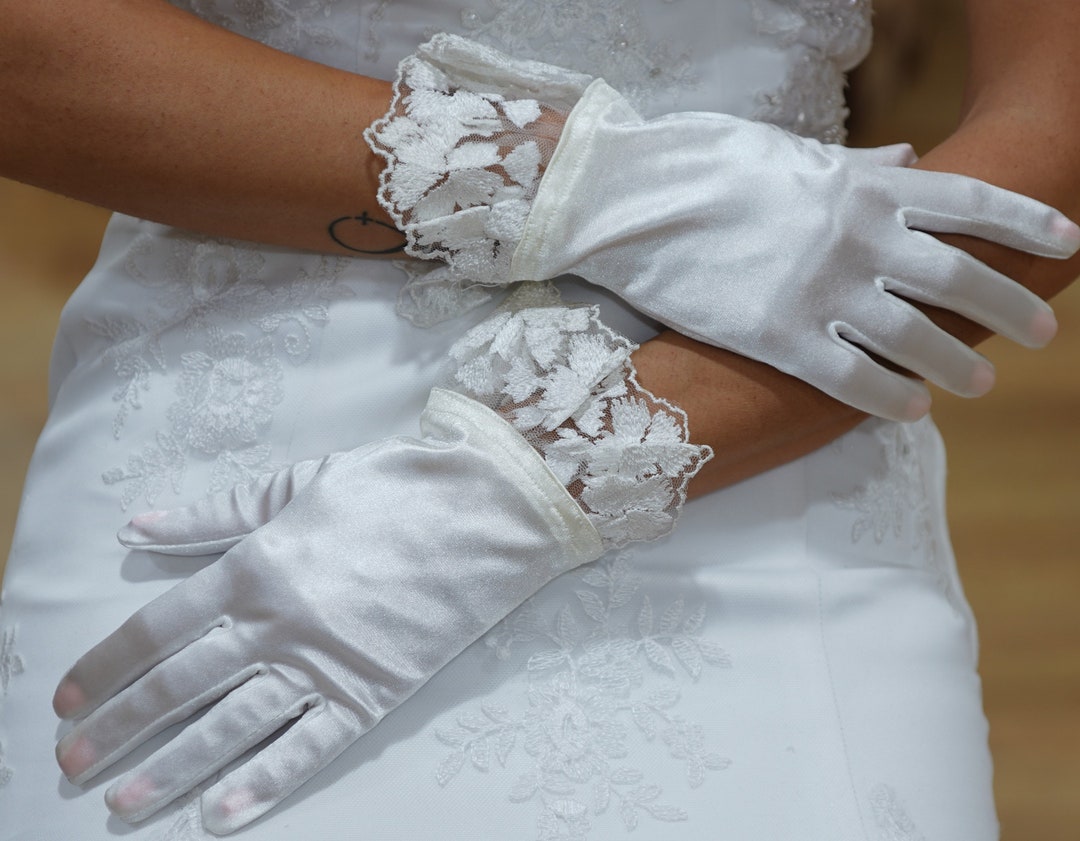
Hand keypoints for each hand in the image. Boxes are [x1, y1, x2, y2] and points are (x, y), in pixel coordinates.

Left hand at [53, 389, 602, 833]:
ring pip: (232, 728)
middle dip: (118, 730)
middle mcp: (277, 623)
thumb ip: (215, 514)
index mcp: (254, 566)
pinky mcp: (372, 692)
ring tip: (123, 808)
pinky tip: (222, 814)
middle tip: (72, 766)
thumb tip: (138, 526)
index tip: (68, 700)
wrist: (485, 510)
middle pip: (178, 687)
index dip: (104, 667)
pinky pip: (310, 749)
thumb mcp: (297, 485)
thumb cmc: (393, 488)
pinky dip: (265, 784)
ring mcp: (325, 664)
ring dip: (171, 771)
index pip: (157, 628)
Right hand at [367, 34, 1079, 420]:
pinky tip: (913, 411)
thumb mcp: (792, 153)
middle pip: (960, 277)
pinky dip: (891, 397)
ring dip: (958, 363)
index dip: (1027, 222)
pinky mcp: (777, 335)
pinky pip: (853, 378)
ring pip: (916, 337)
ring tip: (981, 382)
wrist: (630, 198)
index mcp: (863, 185)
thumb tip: (909, 158)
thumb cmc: (705, 167)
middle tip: (1039, 332)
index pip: (971, 201)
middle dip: (1009, 305)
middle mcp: (858, 237)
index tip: (1067, 242)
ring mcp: (821, 289)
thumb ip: (859, 166)